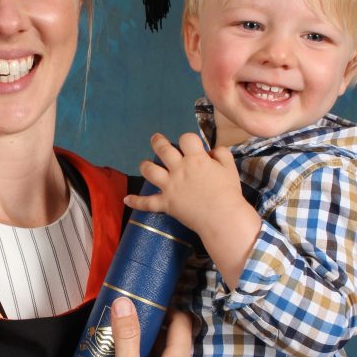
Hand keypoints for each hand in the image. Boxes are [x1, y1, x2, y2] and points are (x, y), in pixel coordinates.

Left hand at [124, 132, 242, 236]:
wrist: (223, 217)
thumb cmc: (228, 192)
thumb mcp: (230, 168)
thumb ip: (221, 154)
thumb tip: (212, 151)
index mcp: (195, 159)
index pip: (186, 139)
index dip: (188, 139)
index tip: (190, 144)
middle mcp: (179, 169)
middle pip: (163, 149)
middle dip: (158, 141)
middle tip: (156, 139)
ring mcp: (170, 186)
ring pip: (149, 170)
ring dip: (145, 165)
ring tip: (145, 164)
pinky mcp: (165, 203)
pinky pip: (147, 202)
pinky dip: (136, 201)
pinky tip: (126, 199)